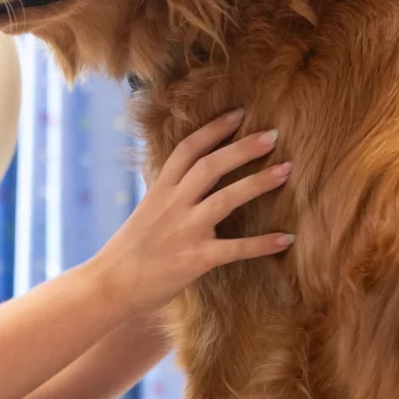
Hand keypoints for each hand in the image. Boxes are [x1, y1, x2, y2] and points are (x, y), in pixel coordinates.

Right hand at [87, 109, 292, 313]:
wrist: (111, 286)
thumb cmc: (129, 251)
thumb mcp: (146, 212)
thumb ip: (169, 194)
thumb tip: (190, 178)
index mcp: (160, 190)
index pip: (188, 149)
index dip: (214, 129)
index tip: (238, 113)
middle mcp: (173, 205)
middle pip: (211, 165)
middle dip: (243, 147)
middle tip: (273, 134)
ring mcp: (185, 231)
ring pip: (228, 198)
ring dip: (259, 182)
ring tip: (286, 170)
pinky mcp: (196, 259)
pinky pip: (236, 248)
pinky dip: (262, 244)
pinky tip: (286, 239)